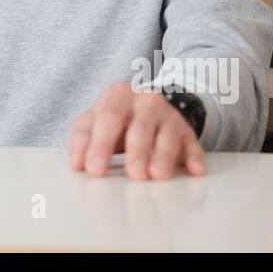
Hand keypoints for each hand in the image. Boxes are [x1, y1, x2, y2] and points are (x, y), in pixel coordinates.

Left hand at [68, 82, 205, 179]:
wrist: (150, 102)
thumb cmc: (116, 116)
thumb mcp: (94, 119)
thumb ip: (82, 138)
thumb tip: (77, 163)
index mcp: (117, 96)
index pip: (108, 118)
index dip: (100, 144)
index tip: (94, 169)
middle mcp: (145, 102)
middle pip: (140, 127)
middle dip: (137, 152)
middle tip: (133, 174)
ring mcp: (169, 116)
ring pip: (168, 136)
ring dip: (163, 156)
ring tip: (158, 175)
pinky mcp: (187, 131)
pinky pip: (192, 144)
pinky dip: (194, 157)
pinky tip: (195, 170)